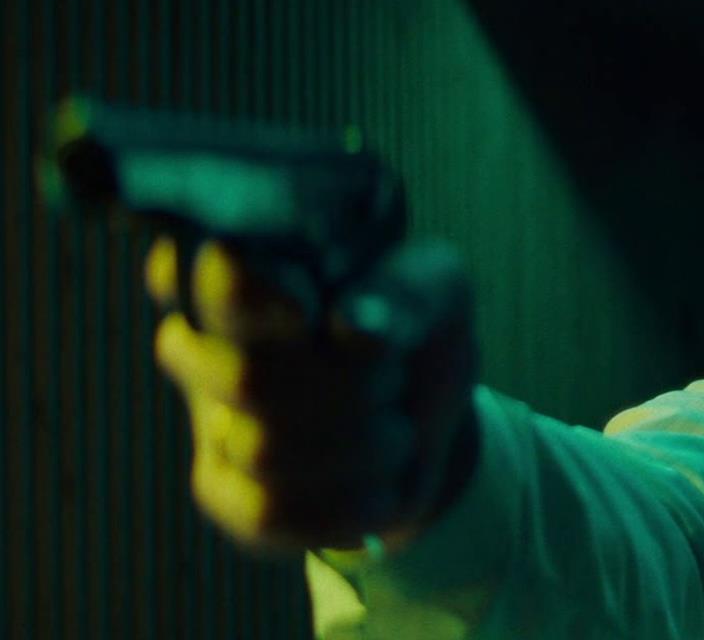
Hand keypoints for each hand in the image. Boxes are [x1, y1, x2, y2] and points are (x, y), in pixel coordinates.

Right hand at [146, 237, 476, 557]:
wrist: (425, 420)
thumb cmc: (413, 332)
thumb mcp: (436, 290)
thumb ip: (404, 292)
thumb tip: (352, 323)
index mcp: (234, 262)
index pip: (217, 275)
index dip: (269, 300)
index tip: (315, 309)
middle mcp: (197, 339)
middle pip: (247, 378)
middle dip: (352, 388)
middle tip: (392, 377)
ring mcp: (204, 418)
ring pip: (263, 452)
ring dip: (361, 447)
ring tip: (393, 428)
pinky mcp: (221, 493)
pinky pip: (269, 512)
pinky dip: (347, 502)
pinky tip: (377, 484)